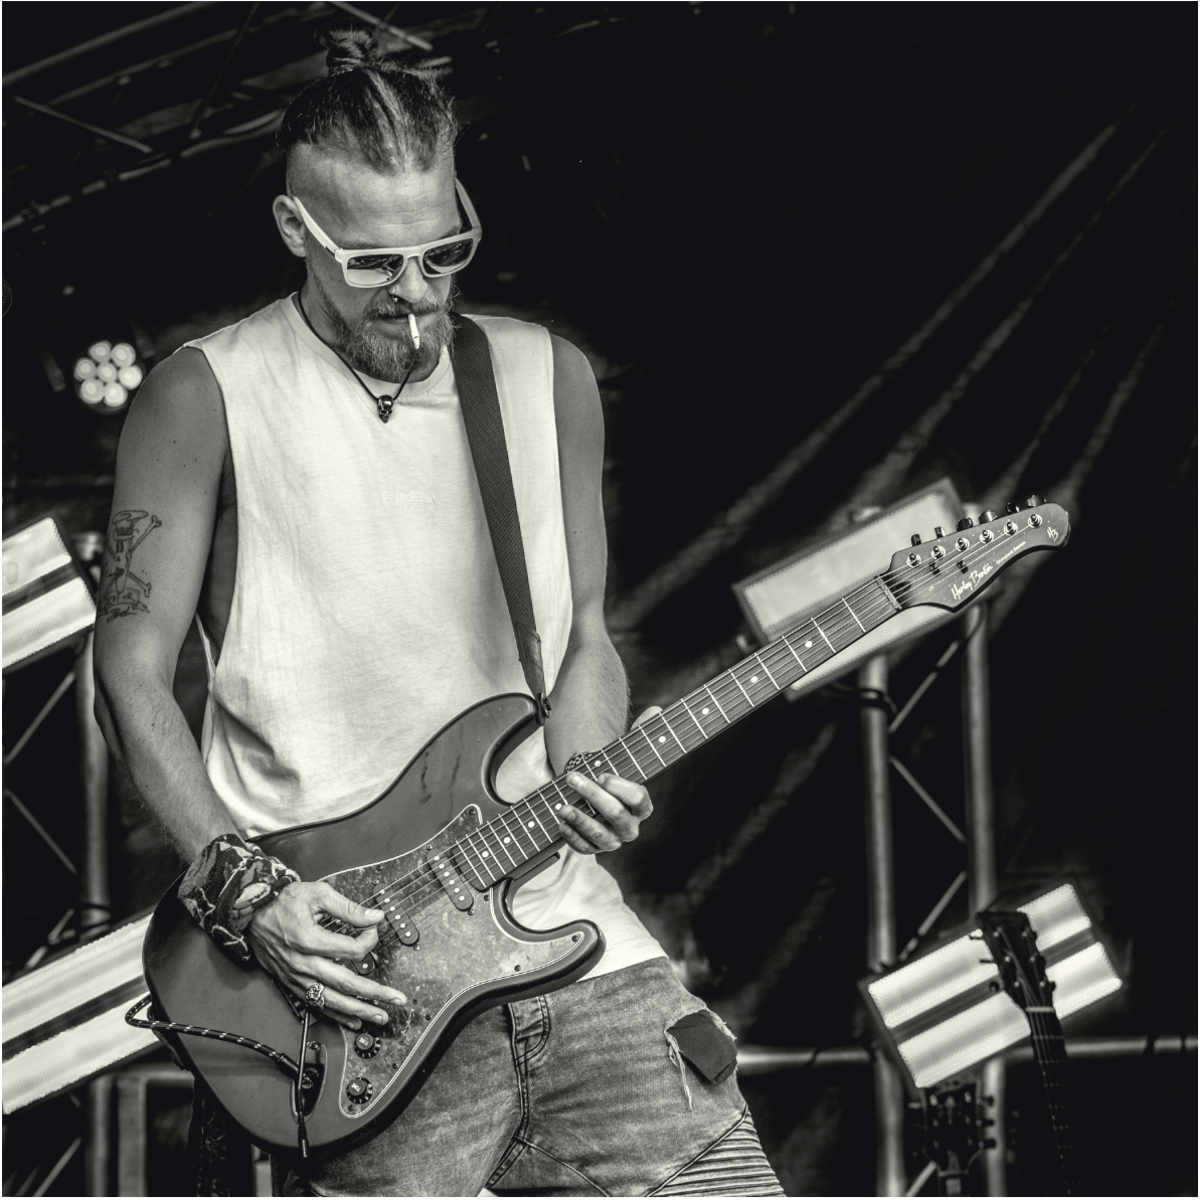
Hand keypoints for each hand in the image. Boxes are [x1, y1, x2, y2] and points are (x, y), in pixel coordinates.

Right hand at [245, 881, 407, 1029]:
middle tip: (396, 999)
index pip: (352, 949)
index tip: (373, 928)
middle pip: (345, 982)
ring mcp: (296, 977)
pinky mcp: (292, 984)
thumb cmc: (283, 902)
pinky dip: (335, 1015)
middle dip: (374, 993)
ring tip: (379, 1017)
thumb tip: (375, 916)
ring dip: (358, 1011)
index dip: (369, 939)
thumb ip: (348, 908)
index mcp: (310, 939)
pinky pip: (316, 1004)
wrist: (251, 915)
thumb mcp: (317, 894)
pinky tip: (352, 1021)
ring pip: (331, 999)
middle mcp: (303, 963)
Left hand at [556, 707, 658, 853]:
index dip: (621, 787)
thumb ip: (640, 735)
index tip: (602, 774)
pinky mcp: (594, 849)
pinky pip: (583, 847)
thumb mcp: (623, 757)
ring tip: (561, 805)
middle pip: (616, 814)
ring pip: (600, 835)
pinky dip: (571, 834)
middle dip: (592, 795)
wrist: (595, 802)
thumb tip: (656, 709)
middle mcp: (630, 826)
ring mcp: (612, 840)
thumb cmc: (611, 777)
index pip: (639, 799)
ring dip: (579, 819)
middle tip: (572, 777)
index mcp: (642, 805)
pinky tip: (560, 820)